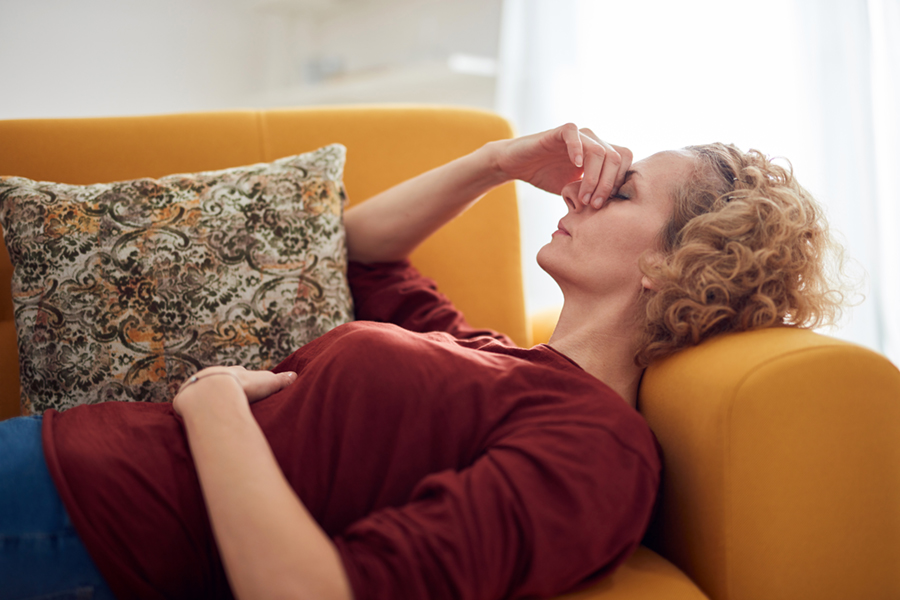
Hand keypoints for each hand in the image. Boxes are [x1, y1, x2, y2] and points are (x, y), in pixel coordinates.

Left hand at [172, 366, 297, 415]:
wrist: (214, 390)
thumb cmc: (244, 386)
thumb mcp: (267, 382)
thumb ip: (281, 380)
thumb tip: (295, 376)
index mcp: (234, 373)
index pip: (240, 376)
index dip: (244, 382)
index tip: (246, 388)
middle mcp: (215, 375)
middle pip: (220, 382)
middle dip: (224, 389)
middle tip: (229, 400)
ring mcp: (199, 386)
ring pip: (203, 392)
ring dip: (207, 399)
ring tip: (211, 410)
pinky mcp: (186, 399)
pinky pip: (189, 403)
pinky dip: (192, 409)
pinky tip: (194, 417)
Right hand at [492, 123, 632, 207]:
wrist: (518, 165)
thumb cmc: (547, 176)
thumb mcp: (575, 189)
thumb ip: (593, 193)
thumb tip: (612, 213)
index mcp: (600, 154)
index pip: (624, 162)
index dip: (618, 183)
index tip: (604, 204)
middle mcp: (593, 141)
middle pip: (616, 158)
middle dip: (608, 185)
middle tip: (594, 205)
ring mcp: (578, 135)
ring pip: (599, 151)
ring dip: (594, 178)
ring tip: (583, 197)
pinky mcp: (559, 132)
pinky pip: (574, 135)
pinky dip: (577, 151)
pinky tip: (574, 168)